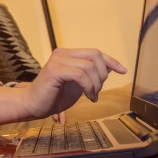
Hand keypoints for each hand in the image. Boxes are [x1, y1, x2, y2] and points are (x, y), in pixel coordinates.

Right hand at [0, 48, 125, 126]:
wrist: (34, 105)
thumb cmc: (54, 96)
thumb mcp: (78, 83)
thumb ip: (91, 74)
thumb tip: (110, 68)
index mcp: (67, 54)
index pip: (95, 52)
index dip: (111, 61)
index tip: (123, 71)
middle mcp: (62, 53)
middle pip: (95, 56)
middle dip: (102, 75)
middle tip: (97, 91)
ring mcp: (57, 60)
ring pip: (89, 67)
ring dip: (96, 85)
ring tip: (92, 96)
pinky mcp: (55, 70)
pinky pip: (81, 75)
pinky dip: (89, 87)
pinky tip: (87, 96)